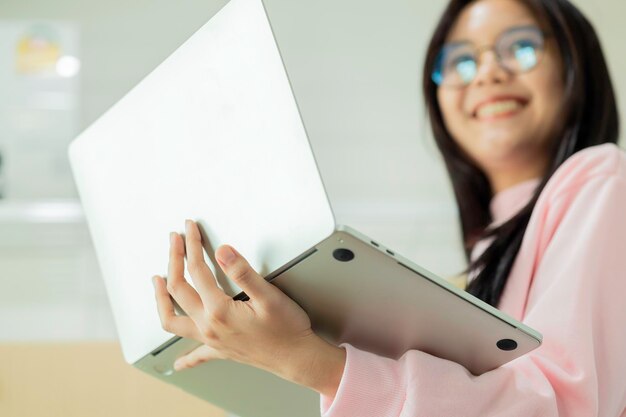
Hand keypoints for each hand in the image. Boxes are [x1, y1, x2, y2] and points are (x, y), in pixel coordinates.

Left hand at [152, 220, 344, 396]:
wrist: (297, 358)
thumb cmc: (287, 330)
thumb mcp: (269, 296)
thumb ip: (243, 272)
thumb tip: (222, 252)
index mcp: (219, 310)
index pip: (197, 269)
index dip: (192, 245)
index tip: (190, 229)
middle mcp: (209, 326)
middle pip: (178, 289)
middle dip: (173, 260)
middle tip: (175, 241)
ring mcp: (211, 340)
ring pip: (172, 320)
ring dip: (160, 299)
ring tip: (157, 282)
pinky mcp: (220, 350)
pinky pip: (195, 354)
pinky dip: (183, 358)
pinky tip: (177, 362)